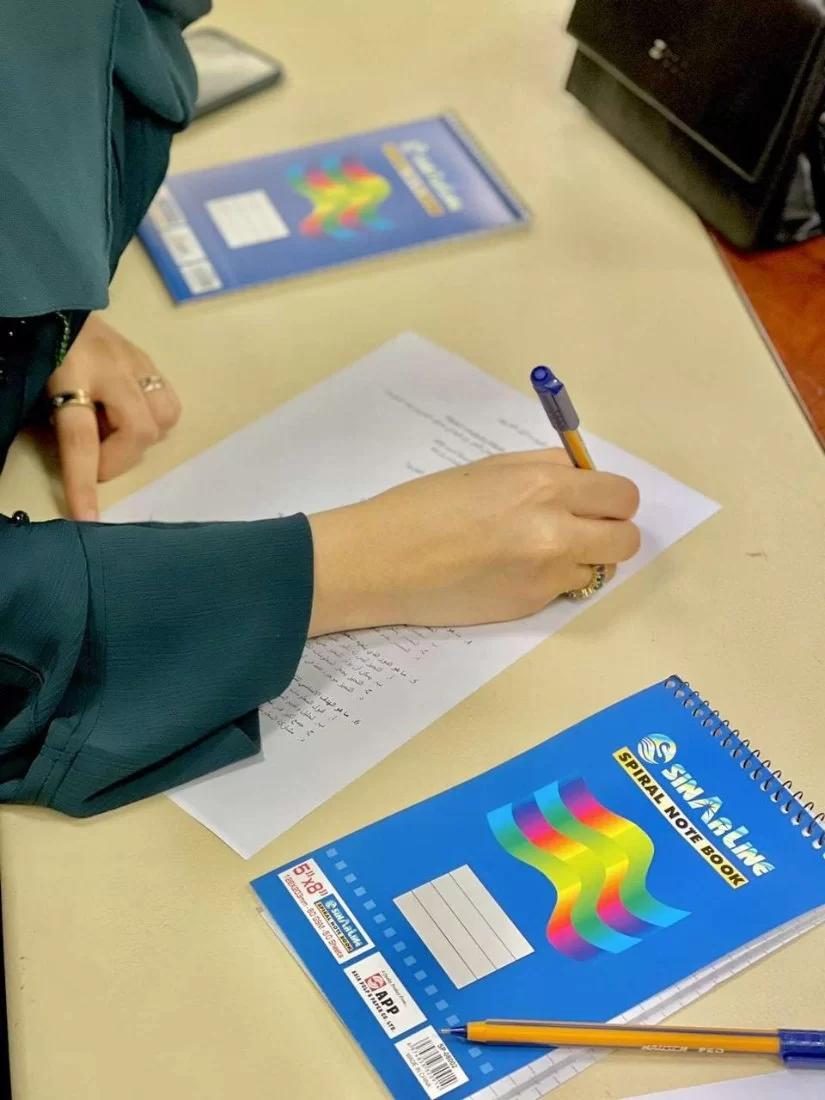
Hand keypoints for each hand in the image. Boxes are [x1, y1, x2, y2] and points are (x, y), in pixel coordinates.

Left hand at [46, 315, 180, 519]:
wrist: (43, 294)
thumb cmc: (32, 343)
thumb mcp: (31, 381)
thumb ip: (51, 418)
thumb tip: (73, 460)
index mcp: (70, 371)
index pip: (80, 439)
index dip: (84, 483)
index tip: (88, 518)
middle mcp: (111, 366)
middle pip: (138, 430)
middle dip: (118, 460)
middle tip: (96, 460)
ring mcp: (134, 359)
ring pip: (164, 415)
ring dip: (142, 437)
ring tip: (114, 432)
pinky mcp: (145, 356)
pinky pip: (166, 398)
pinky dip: (151, 417)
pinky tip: (125, 412)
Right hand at [307, 449, 639, 634]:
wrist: (383, 560)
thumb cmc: (426, 505)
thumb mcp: (488, 469)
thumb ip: (543, 469)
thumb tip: (582, 475)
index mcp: (544, 485)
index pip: (621, 495)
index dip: (610, 500)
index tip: (594, 503)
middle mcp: (556, 531)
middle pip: (626, 538)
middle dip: (610, 533)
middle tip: (580, 531)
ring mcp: (546, 574)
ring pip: (600, 569)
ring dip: (582, 560)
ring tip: (538, 554)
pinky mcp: (531, 606)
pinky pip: (565, 590)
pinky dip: (551, 581)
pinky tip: (512, 573)